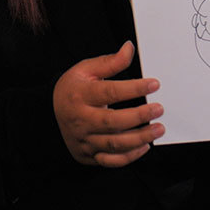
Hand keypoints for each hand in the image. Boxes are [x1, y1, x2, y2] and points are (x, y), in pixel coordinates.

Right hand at [53, 41, 164, 167]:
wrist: (51, 111)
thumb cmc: (74, 88)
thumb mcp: (87, 69)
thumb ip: (110, 62)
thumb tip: (129, 48)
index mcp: (80, 95)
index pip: (110, 92)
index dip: (134, 88)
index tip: (154, 84)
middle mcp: (81, 119)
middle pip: (112, 122)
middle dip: (139, 116)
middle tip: (159, 109)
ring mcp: (84, 139)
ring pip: (114, 144)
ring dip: (140, 138)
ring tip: (158, 129)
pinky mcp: (88, 154)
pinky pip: (110, 161)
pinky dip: (129, 157)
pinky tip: (144, 146)